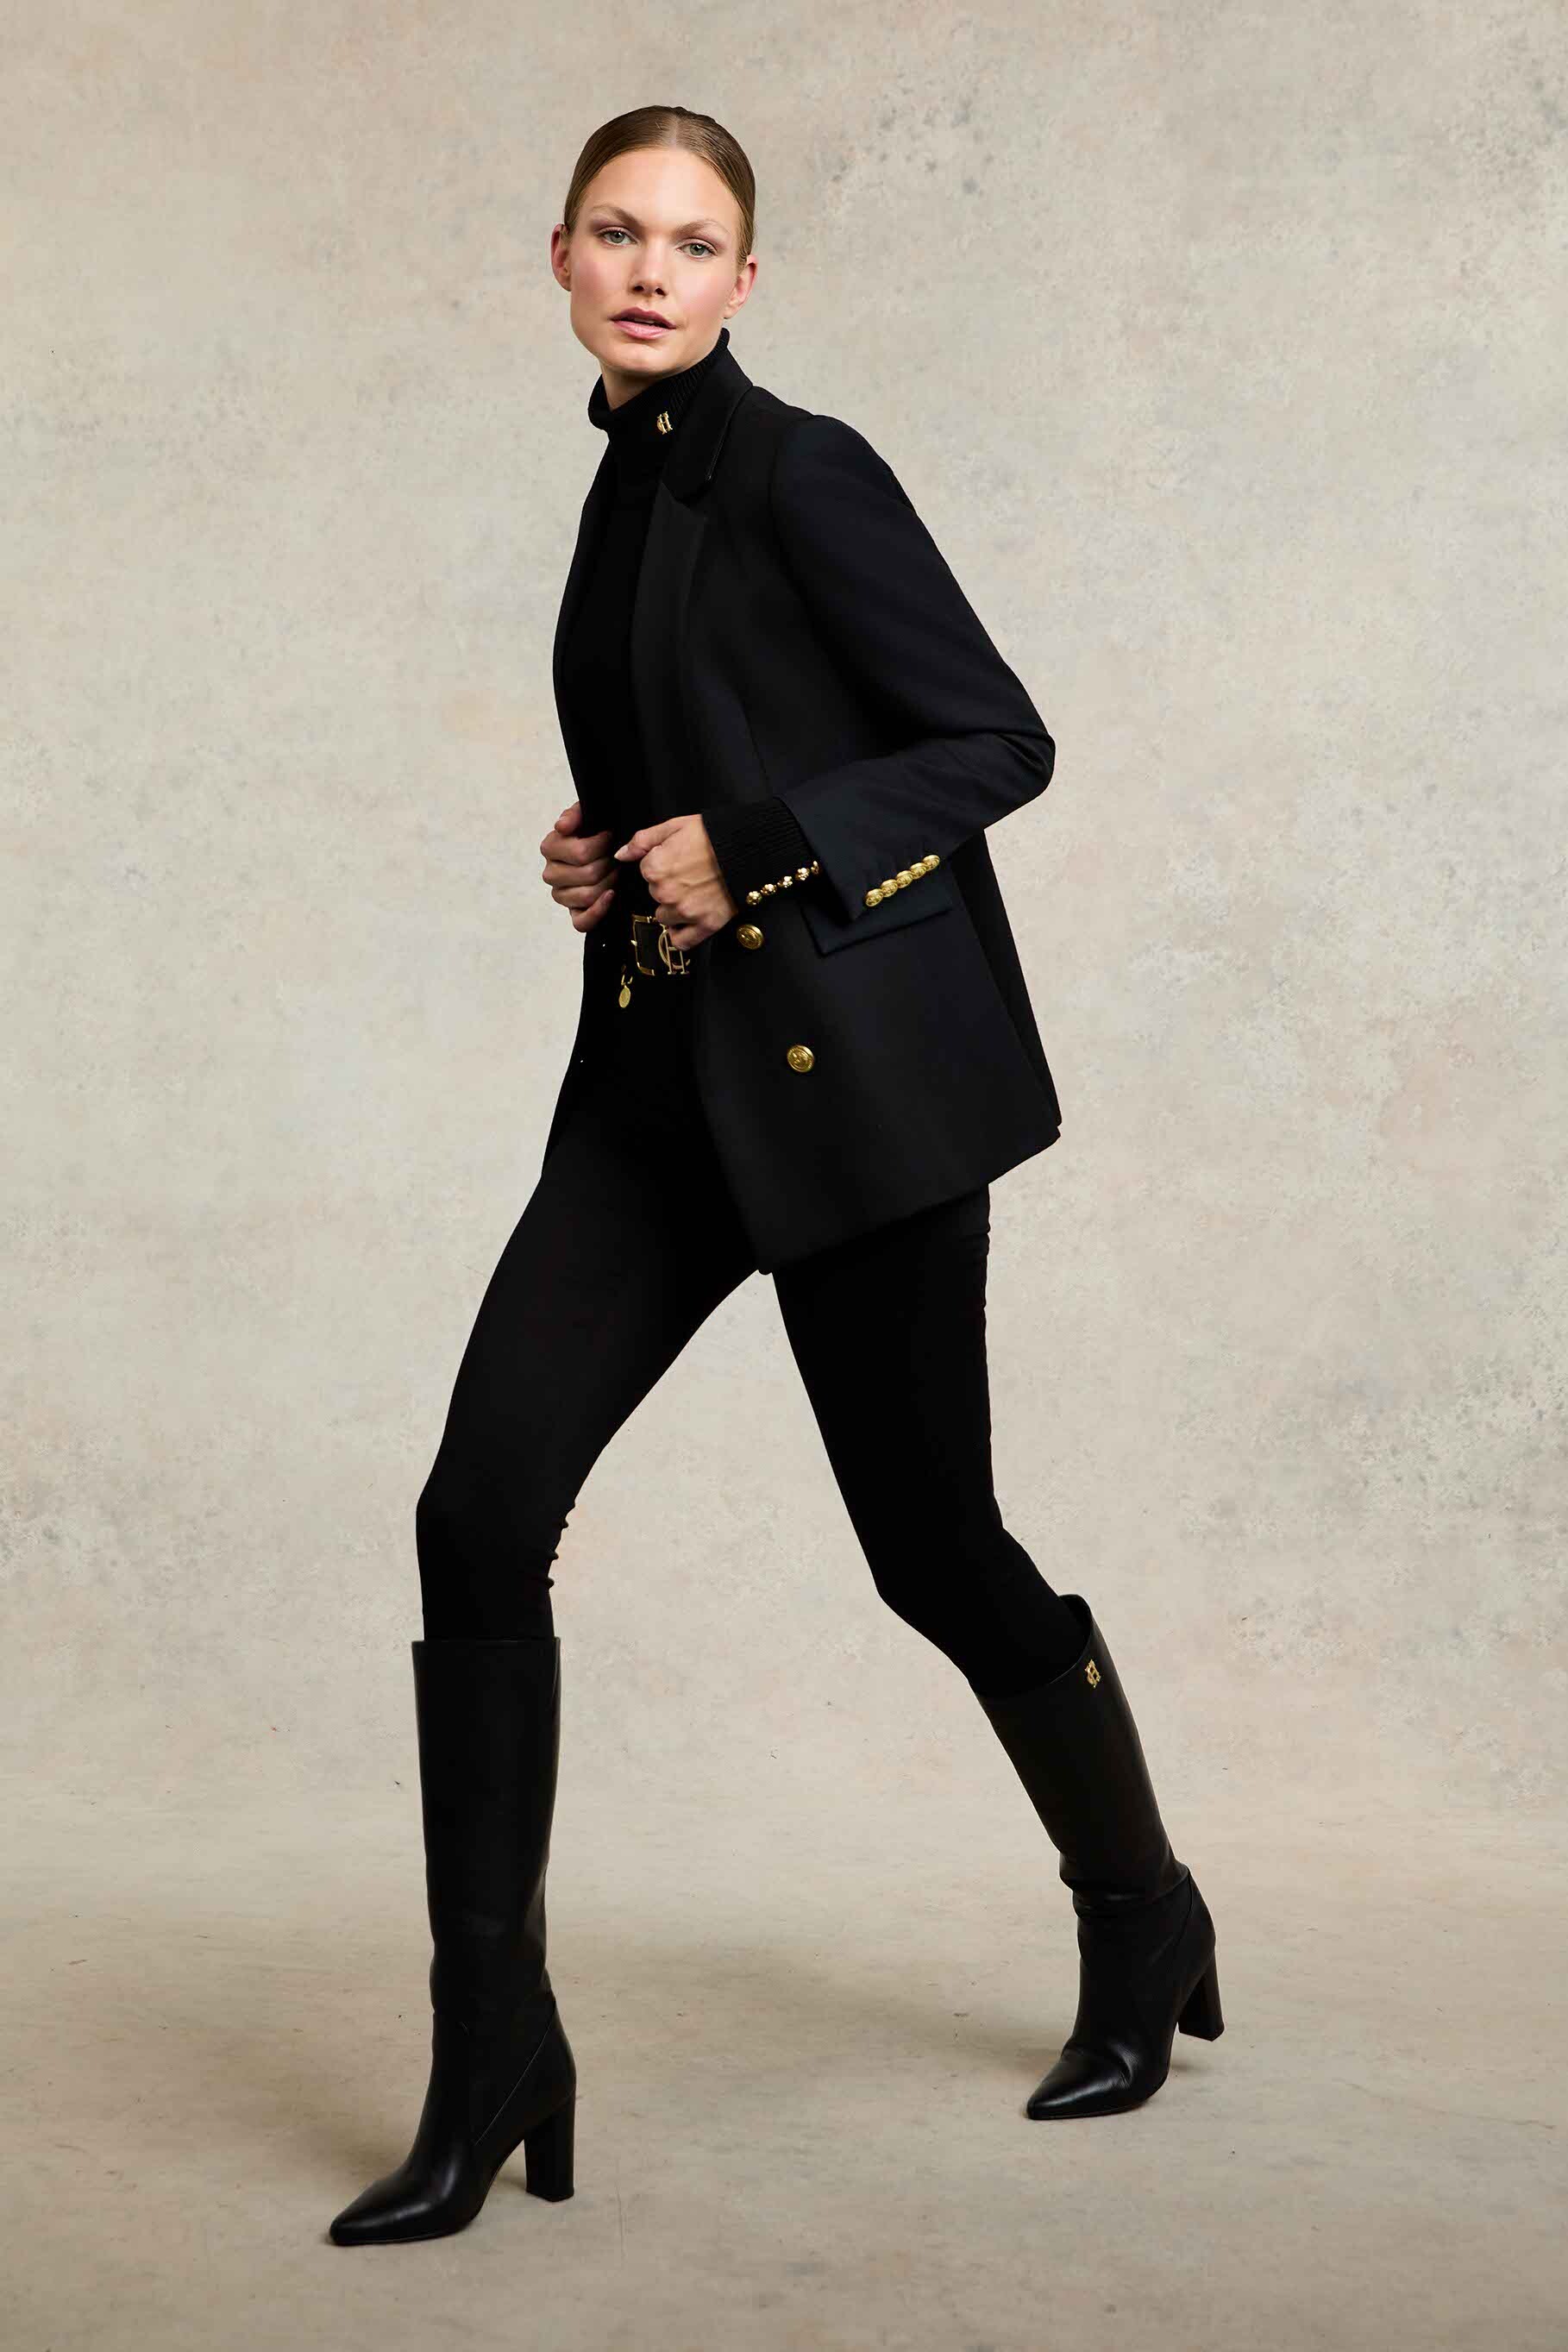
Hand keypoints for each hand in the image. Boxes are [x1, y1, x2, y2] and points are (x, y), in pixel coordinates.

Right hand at [540, 801, 616, 931]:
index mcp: (550, 848)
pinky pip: (581, 922)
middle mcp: (551, 873)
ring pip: (587, 895)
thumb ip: (574, 814)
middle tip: (617, 857)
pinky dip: (599, 910)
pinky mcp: (574, 914)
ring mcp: (561, 895)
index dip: (601, 845)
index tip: (609, 837)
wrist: (605, 851)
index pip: (580, 853)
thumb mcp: (586, 814)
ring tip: (616, 872)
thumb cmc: (594, 833)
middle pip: (587, 874)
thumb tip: (562, 827)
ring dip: (609, 882)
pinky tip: (611, 895)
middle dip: (608, 864)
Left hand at [612, 816, 737, 947]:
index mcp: (654, 868)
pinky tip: (688, 923)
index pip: (646, 873)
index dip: (661, 865)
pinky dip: (682, 935)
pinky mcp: (705, 925)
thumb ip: (642, 841)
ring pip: (665, 917)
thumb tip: (620, 855)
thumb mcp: (674, 826)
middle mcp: (665, 893)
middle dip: (668, 886)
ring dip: (674, 909)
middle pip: (655, 895)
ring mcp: (685, 912)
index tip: (678, 860)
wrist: (748, 849)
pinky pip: (682, 941)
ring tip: (694, 894)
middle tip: (690, 875)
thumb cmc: (712, 834)